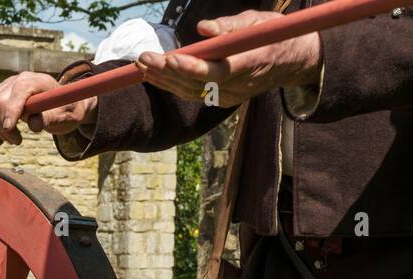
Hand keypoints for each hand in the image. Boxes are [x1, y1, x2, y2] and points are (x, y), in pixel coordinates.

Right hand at [0, 71, 97, 145]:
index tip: (9, 130)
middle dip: (3, 125)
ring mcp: (5, 85)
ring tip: (10, 138)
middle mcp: (18, 79)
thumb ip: (48, 119)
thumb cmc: (63, 110)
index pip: (17, 90)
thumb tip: (34, 125)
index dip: (10, 110)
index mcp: (36, 81)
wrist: (60, 104)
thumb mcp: (62, 117)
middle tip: (17, 141)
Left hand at [136, 11, 320, 106]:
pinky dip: (172, 84)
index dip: (192, 68)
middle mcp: (238, 86)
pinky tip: (154, 74)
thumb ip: (230, 26)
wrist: (293, 61)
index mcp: (251, 63)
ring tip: (142, 65)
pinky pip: (192, 93)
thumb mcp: (258, 21)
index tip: (170, 58)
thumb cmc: (274, 35)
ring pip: (190, 91)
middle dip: (167, 71)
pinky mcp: (221, 100)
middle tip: (144, 58)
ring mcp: (228, 97)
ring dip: (163, 79)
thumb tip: (202, 28)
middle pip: (196, 84)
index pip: (216, 72)